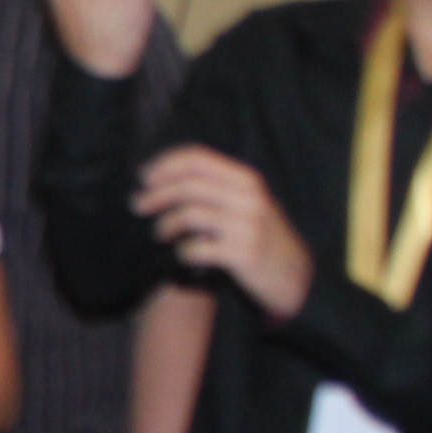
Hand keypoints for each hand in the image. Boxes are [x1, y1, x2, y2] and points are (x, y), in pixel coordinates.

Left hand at [136, 147, 313, 318]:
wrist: (294, 274)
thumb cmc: (259, 236)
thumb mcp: (245, 203)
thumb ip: (215, 188)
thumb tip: (161, 180)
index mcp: (246, 179)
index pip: (198, 158)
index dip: (165, 164)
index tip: (143, 176)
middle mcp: (249, 198)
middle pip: (188, 186)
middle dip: (155, 194)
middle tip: (136, 205)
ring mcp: (247, 226)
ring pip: (189, 214)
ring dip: (165, 224)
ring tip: (159, 233)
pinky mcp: (243, 254)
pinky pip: (197, 248)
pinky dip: (182, 251)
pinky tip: (182, 254)